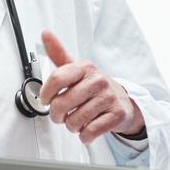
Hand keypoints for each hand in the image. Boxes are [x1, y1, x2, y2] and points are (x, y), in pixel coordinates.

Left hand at [38, 30, 143, 144]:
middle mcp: (98, 80)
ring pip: (74, 121)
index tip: (46, 100)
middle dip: (57, 115)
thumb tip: (45, 33)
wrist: (124, 101)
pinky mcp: (117, 115)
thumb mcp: (77, 70)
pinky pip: (90, 132)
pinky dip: (84, 135)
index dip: (46, 93)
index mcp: (85, 67)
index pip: (57, 78)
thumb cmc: (95, 87)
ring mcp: (109, 97)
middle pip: (62, 104)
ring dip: (71, 126)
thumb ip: (58, 54)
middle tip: (60, 116)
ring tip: (76, 121)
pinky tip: (87, 128)